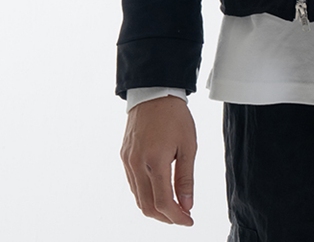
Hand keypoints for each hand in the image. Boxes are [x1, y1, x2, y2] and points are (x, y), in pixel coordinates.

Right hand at [121, 95, 196, 225]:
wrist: (154, 91)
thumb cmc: (174, 115)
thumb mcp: (188, 145)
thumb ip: (186, 178)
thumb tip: (187, 205)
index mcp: (155, 160)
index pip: (163, 202)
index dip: (177, 217)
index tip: (188, 221)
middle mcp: (137, 163)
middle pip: (148, 206)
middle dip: (165, 217)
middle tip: (182, 216)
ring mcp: (128, 161)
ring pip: (138, 198)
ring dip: (155, 208)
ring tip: (173, 206)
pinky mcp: (124, 156)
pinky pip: (133, 184)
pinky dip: (145, 194)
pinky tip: (159, 191)